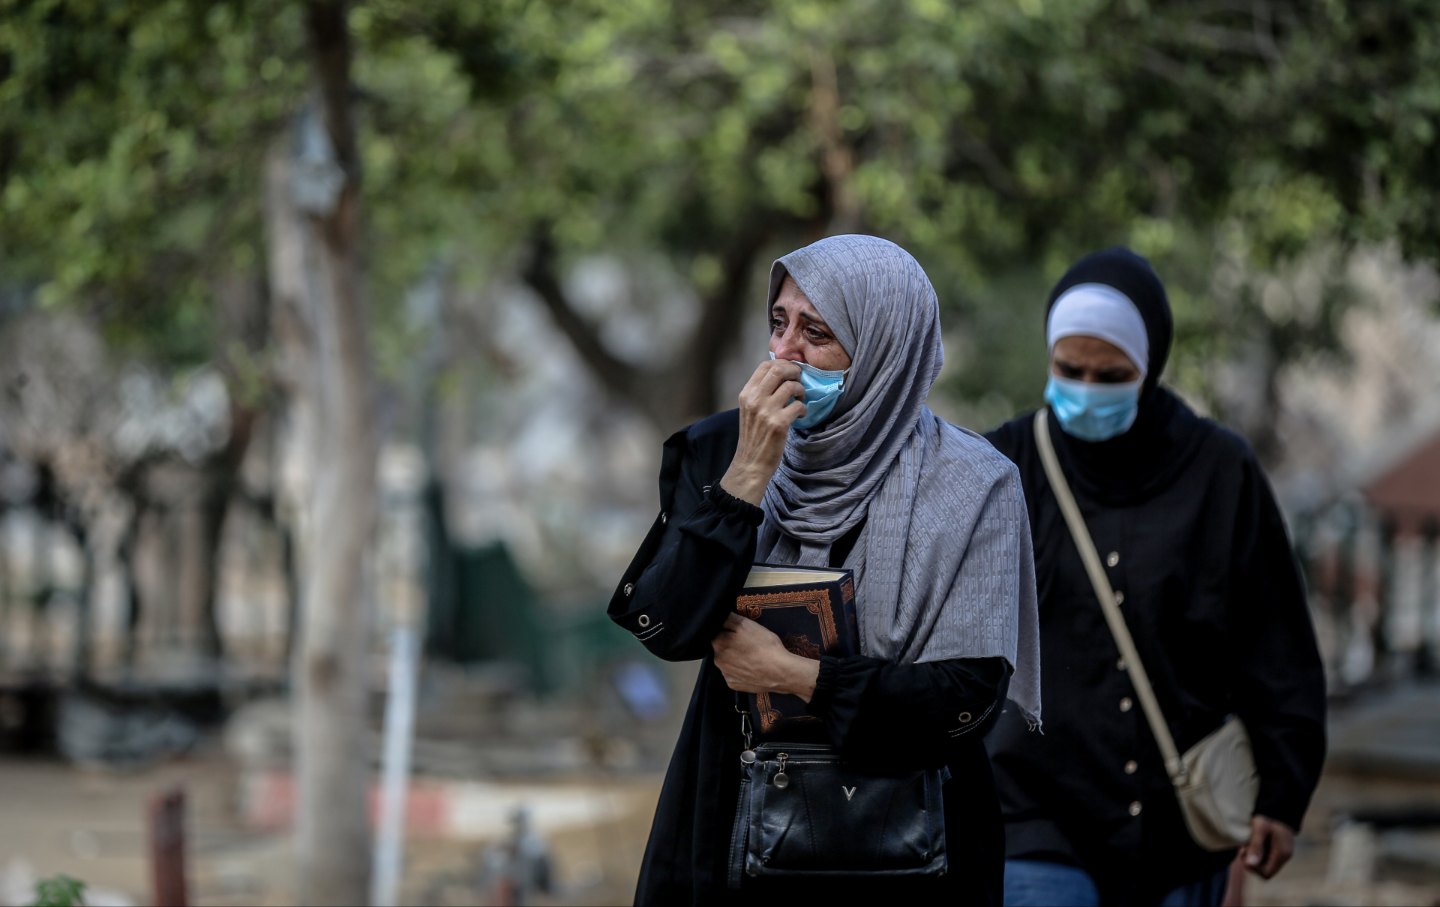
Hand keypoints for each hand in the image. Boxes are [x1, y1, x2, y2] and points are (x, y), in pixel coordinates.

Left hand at [712, 613, 819, 700]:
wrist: (780, 673)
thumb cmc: (764, 645)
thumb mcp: (747, 624)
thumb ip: (729, 619)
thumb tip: (719, 617)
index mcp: (718, 643)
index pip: (716, 633)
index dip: (727, 630)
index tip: (739, 632)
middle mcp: (717, 660)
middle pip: (720, 648)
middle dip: (730, 644)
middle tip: (747, 643)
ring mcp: (725, 675)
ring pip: (727, 662)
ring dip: (734, 658)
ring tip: (751, 656)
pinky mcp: (734, 685)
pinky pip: (733, 675)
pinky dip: (740, 671)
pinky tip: (752, 668)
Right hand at [718, 358, 804, 503]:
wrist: (750, 463)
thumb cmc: (753, 437)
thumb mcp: (749, 410)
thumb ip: (760, 393)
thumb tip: (781, 375)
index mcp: (746, 394)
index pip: (765, 365)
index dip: (782, 363)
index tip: (790, 371)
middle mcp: (754, 399)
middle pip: (779, 369)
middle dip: (794, 371)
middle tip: (799, 380)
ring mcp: (766, 411)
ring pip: (791, 386)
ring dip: (801, 391)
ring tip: (799, 400)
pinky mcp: (779, 424)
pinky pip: (798, 406)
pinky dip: (803, 409)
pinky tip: (799, 416)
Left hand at [1239, 814, 1294, 879]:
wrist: (1280, 804)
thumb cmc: (1269, 816)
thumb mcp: (1260, 828)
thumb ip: (1256, 846)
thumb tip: (1250, 865)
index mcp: (1282, 854)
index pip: (1266, 874)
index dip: (1253, 868)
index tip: (1244, 853)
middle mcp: (1284, 857)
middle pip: (1265, 871)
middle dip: (1252, 862)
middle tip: (1243, 848)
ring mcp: (1282, 853)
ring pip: (1265, 864)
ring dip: (1253, 857)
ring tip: (1247, 844)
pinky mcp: (1278, 849)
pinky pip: (1266, 857)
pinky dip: (1257, 853)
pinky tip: (1252, 842)